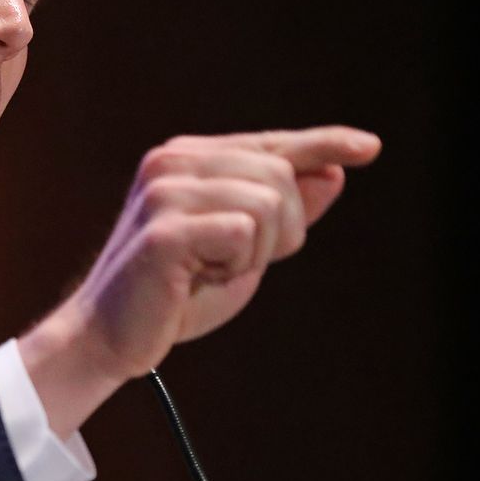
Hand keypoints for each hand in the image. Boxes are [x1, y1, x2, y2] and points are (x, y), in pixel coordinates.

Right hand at [18, 126, 380, 437]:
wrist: (110, 337)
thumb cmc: (175, 295)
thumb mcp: (243, 250)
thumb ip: (284, 212)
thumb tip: (333, 173)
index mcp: (188, 158)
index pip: (272, 143)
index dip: (324, 143)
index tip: (369, 147)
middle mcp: (173, 161)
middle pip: (280, 176)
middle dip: (283, 231)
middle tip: (234, 263)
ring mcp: (165, 190)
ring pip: (268, 205)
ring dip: (256, 253)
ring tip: (210, 270)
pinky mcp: (164, 228)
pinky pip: (243, 234)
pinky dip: (235, 266)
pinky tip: (196, 279)